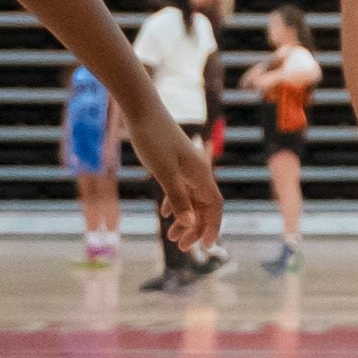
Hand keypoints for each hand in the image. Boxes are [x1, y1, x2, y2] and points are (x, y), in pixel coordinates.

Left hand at [144, 121, 221, 253]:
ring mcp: (186, 168)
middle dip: (195, 228)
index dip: (213, 227)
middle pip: (204, 207)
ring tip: (170, 236)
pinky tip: (164, 213)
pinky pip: (180, 189)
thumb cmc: (153, 139)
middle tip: (181, 246)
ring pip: (191, 200)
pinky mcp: (174, 164)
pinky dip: (175, 204)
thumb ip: (178, 198)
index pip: (214, 207)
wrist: (142, 110)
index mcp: (200, 175)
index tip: (206, 247)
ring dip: (184, 219)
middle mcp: (197, 173)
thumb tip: (190, 224)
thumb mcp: (164, 172)